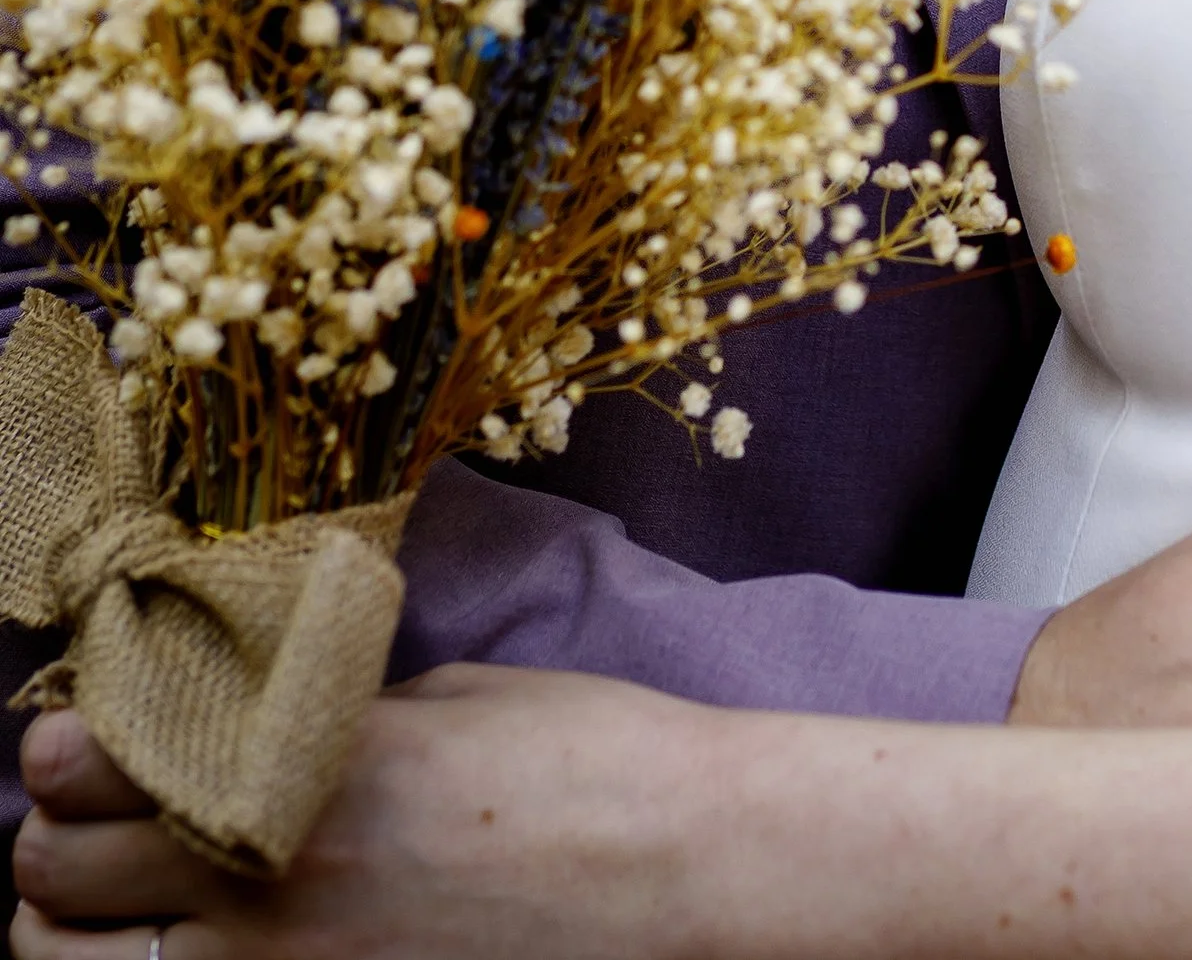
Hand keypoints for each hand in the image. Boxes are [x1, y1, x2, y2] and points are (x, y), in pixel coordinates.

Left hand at [10, 669, 697, 959]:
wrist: (686, 873)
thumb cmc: (588, 760)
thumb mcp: (446, 699)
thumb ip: (326, 718)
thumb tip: (251, 720)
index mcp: (298, 762)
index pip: (88, 762)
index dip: (68, 744)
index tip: (88, 733)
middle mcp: (264, 882)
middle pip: (47, 878)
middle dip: (55, 841)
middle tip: (102, 820)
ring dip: (76, 937)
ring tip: (129, 909)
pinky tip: (201, 955)